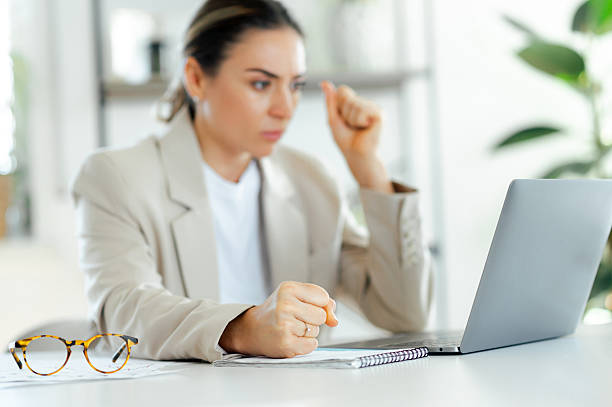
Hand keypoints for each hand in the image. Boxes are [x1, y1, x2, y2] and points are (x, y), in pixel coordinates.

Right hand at [219, 281, 338, 357]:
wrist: (252, 329)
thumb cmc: (278, 311)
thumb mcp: (296, 296)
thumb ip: (321, 302)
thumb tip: (334, 320)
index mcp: (288, 288)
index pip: (323, 297)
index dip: (319, 304)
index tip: (304, 306)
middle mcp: (286, 304)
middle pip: (322, 316)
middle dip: (312, 320)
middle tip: (294, 319)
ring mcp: (285, 324)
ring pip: (316, 331)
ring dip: (307, 333)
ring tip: (290, 329)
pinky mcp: (286, 342)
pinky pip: (312, 345)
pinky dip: (304, 345)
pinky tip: (290, 339)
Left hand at [321, 81, 392, 192]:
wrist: (355, 154)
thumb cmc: (345, 139)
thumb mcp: (333, 118)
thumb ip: (330, 101)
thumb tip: (324, 82)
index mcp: (357, 103)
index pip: (342, 90)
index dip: (338, 105)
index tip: (343, 119)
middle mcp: (367, 103)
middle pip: (347, 96)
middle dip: (344, 113)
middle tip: (351, 126)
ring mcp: (374, 108)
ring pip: (354, 103)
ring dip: (351, 119)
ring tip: (358, 128)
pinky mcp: (380, 114)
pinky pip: (362, 110)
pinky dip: (359, 121)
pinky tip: (366, 128)